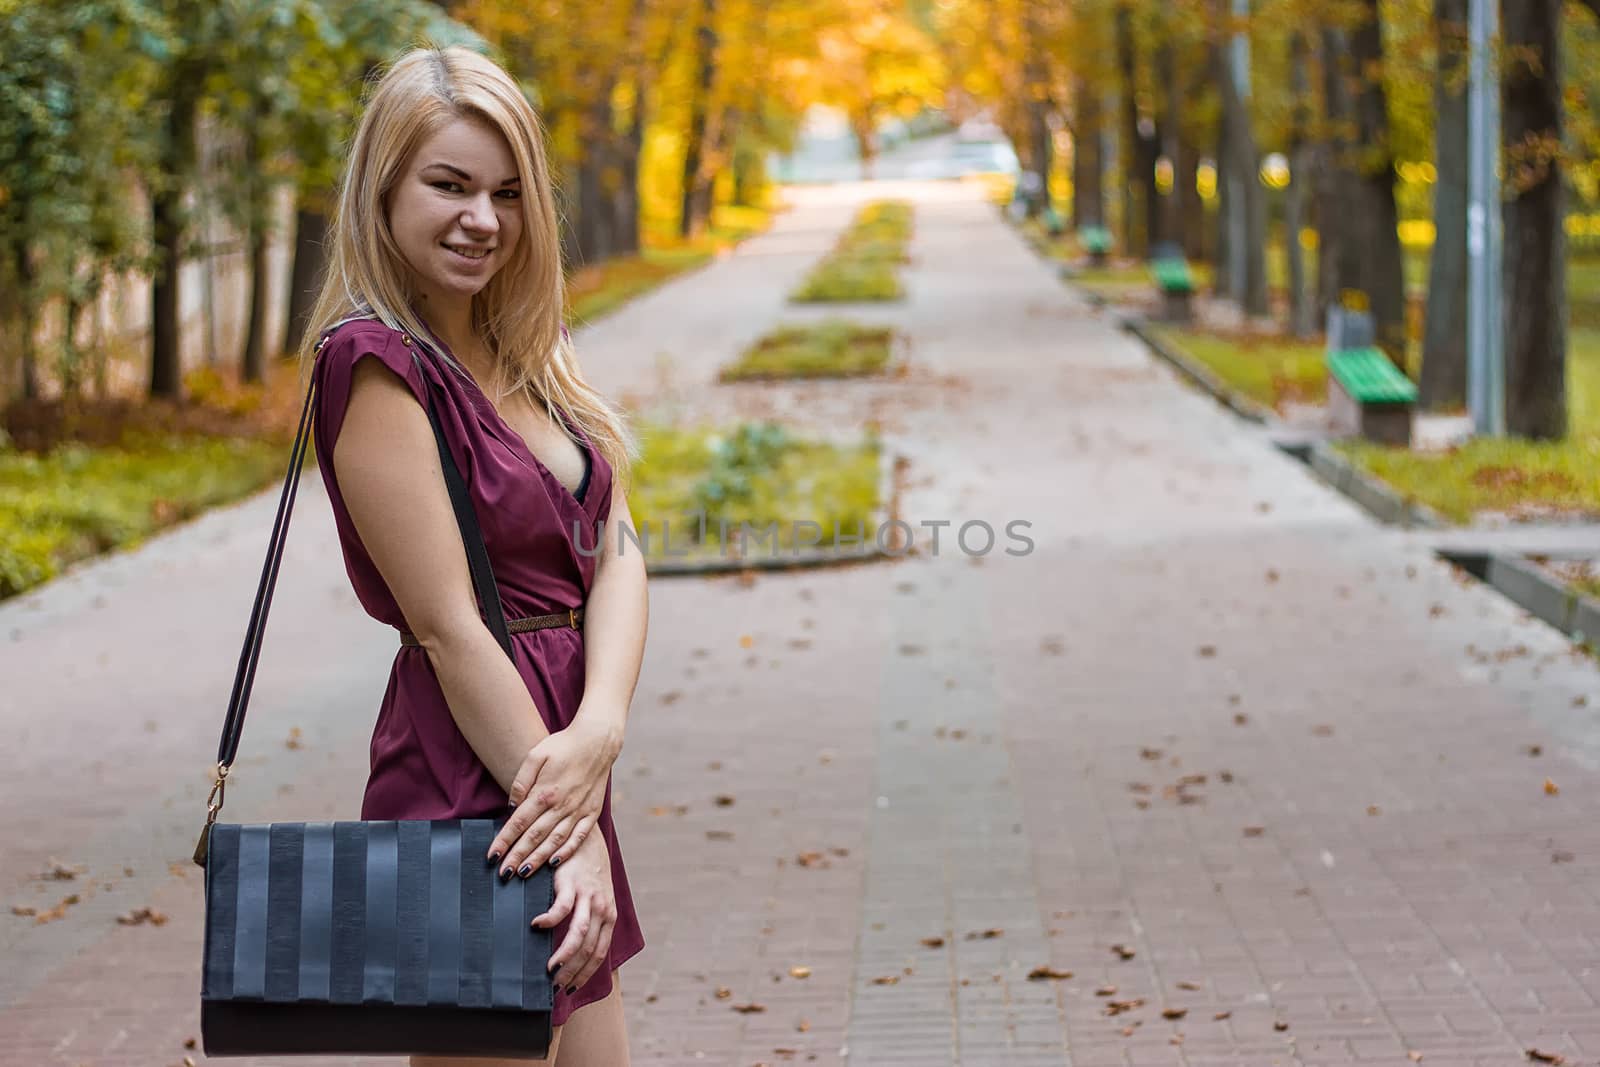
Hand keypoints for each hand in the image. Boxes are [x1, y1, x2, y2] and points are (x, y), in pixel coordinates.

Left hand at [489, 715, 619, 877]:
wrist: (598, 740)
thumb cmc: (564, 745)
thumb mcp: (536, 755)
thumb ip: (521, 781)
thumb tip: (511, 805)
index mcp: (545, 791)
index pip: (518, 822)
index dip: (504, 841)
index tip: (492, 856)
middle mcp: (562, 805)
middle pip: (534, 837)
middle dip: (517, 856)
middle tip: (503, 873)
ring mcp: (578, 810)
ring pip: (554, 841)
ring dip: (538, 859)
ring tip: (523, 873)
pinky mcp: (592, 812)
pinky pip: (578, 837)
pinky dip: (566, 852)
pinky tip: (554, 862)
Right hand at [534, 831, 615, 992]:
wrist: (587, 838)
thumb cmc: (586, 873)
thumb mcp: (592, 900)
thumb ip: (587, 923)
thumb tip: (570, 953)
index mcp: (608, 916)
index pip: (599, 954)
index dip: (585, 974)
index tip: (570, 989)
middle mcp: (602, 909)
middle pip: (588, 949)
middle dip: (572, 972)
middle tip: (553, 986)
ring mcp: (588, 897)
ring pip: (578, 935)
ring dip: (564, 956)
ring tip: (548, 969)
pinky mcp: (572, 883)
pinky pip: (561, 909)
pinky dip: (548, 921)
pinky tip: (535, 926)